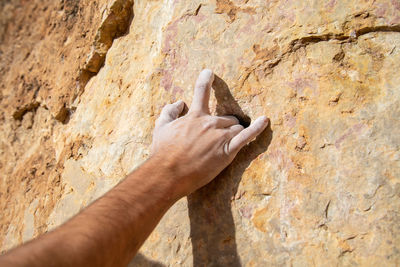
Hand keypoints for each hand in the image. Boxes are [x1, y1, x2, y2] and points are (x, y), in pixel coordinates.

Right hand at [151, 69, 268, 197]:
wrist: (168, 174)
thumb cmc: (163, 152)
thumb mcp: (160, 128)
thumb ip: (169, 111)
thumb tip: (179, 102)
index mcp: (194, 116)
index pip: (202, 92)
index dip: (206, 80)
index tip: (209, 73)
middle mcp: (209, 123)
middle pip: (227, 117)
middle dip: (224, 125)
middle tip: (216, 138)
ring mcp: (220, 137)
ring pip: (236, 127)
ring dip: (233, 133)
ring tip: (224, 145)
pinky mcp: (228, 151)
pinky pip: (247, 136)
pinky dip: (257, 128)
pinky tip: (265, 120)